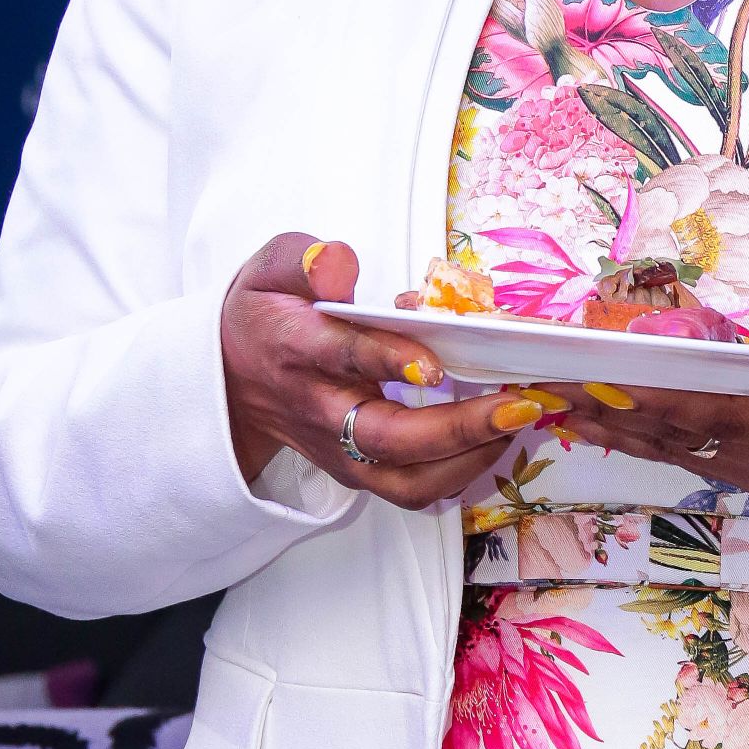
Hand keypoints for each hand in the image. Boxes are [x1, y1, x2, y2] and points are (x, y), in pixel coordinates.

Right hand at [219, 234, 564, 510]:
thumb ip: (305, 258)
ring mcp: (339, 449)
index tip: (435, 365)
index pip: (343, 357)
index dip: (388, 360)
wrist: (231, 379)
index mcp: (297, 348)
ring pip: (405, 480)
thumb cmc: (266, 314)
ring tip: (517, 422)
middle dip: (458, 427)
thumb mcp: (270, 269)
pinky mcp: (357, 471)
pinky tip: (497, 440)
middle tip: (517, 404)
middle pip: (387, 437)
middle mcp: (320, 409)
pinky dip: (460, 475)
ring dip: (468, 460)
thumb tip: (339, 263)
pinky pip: (412, 490)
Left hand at [543, 302, 748, 529]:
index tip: (597, 379)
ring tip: (555, 404)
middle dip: (607, 412)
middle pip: (675, 435)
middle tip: (544, 386)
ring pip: (676, 451)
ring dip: (616, 429)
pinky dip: (647, 439)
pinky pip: (693, 456)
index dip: (649, 398)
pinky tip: (610, 423)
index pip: (711, 412)